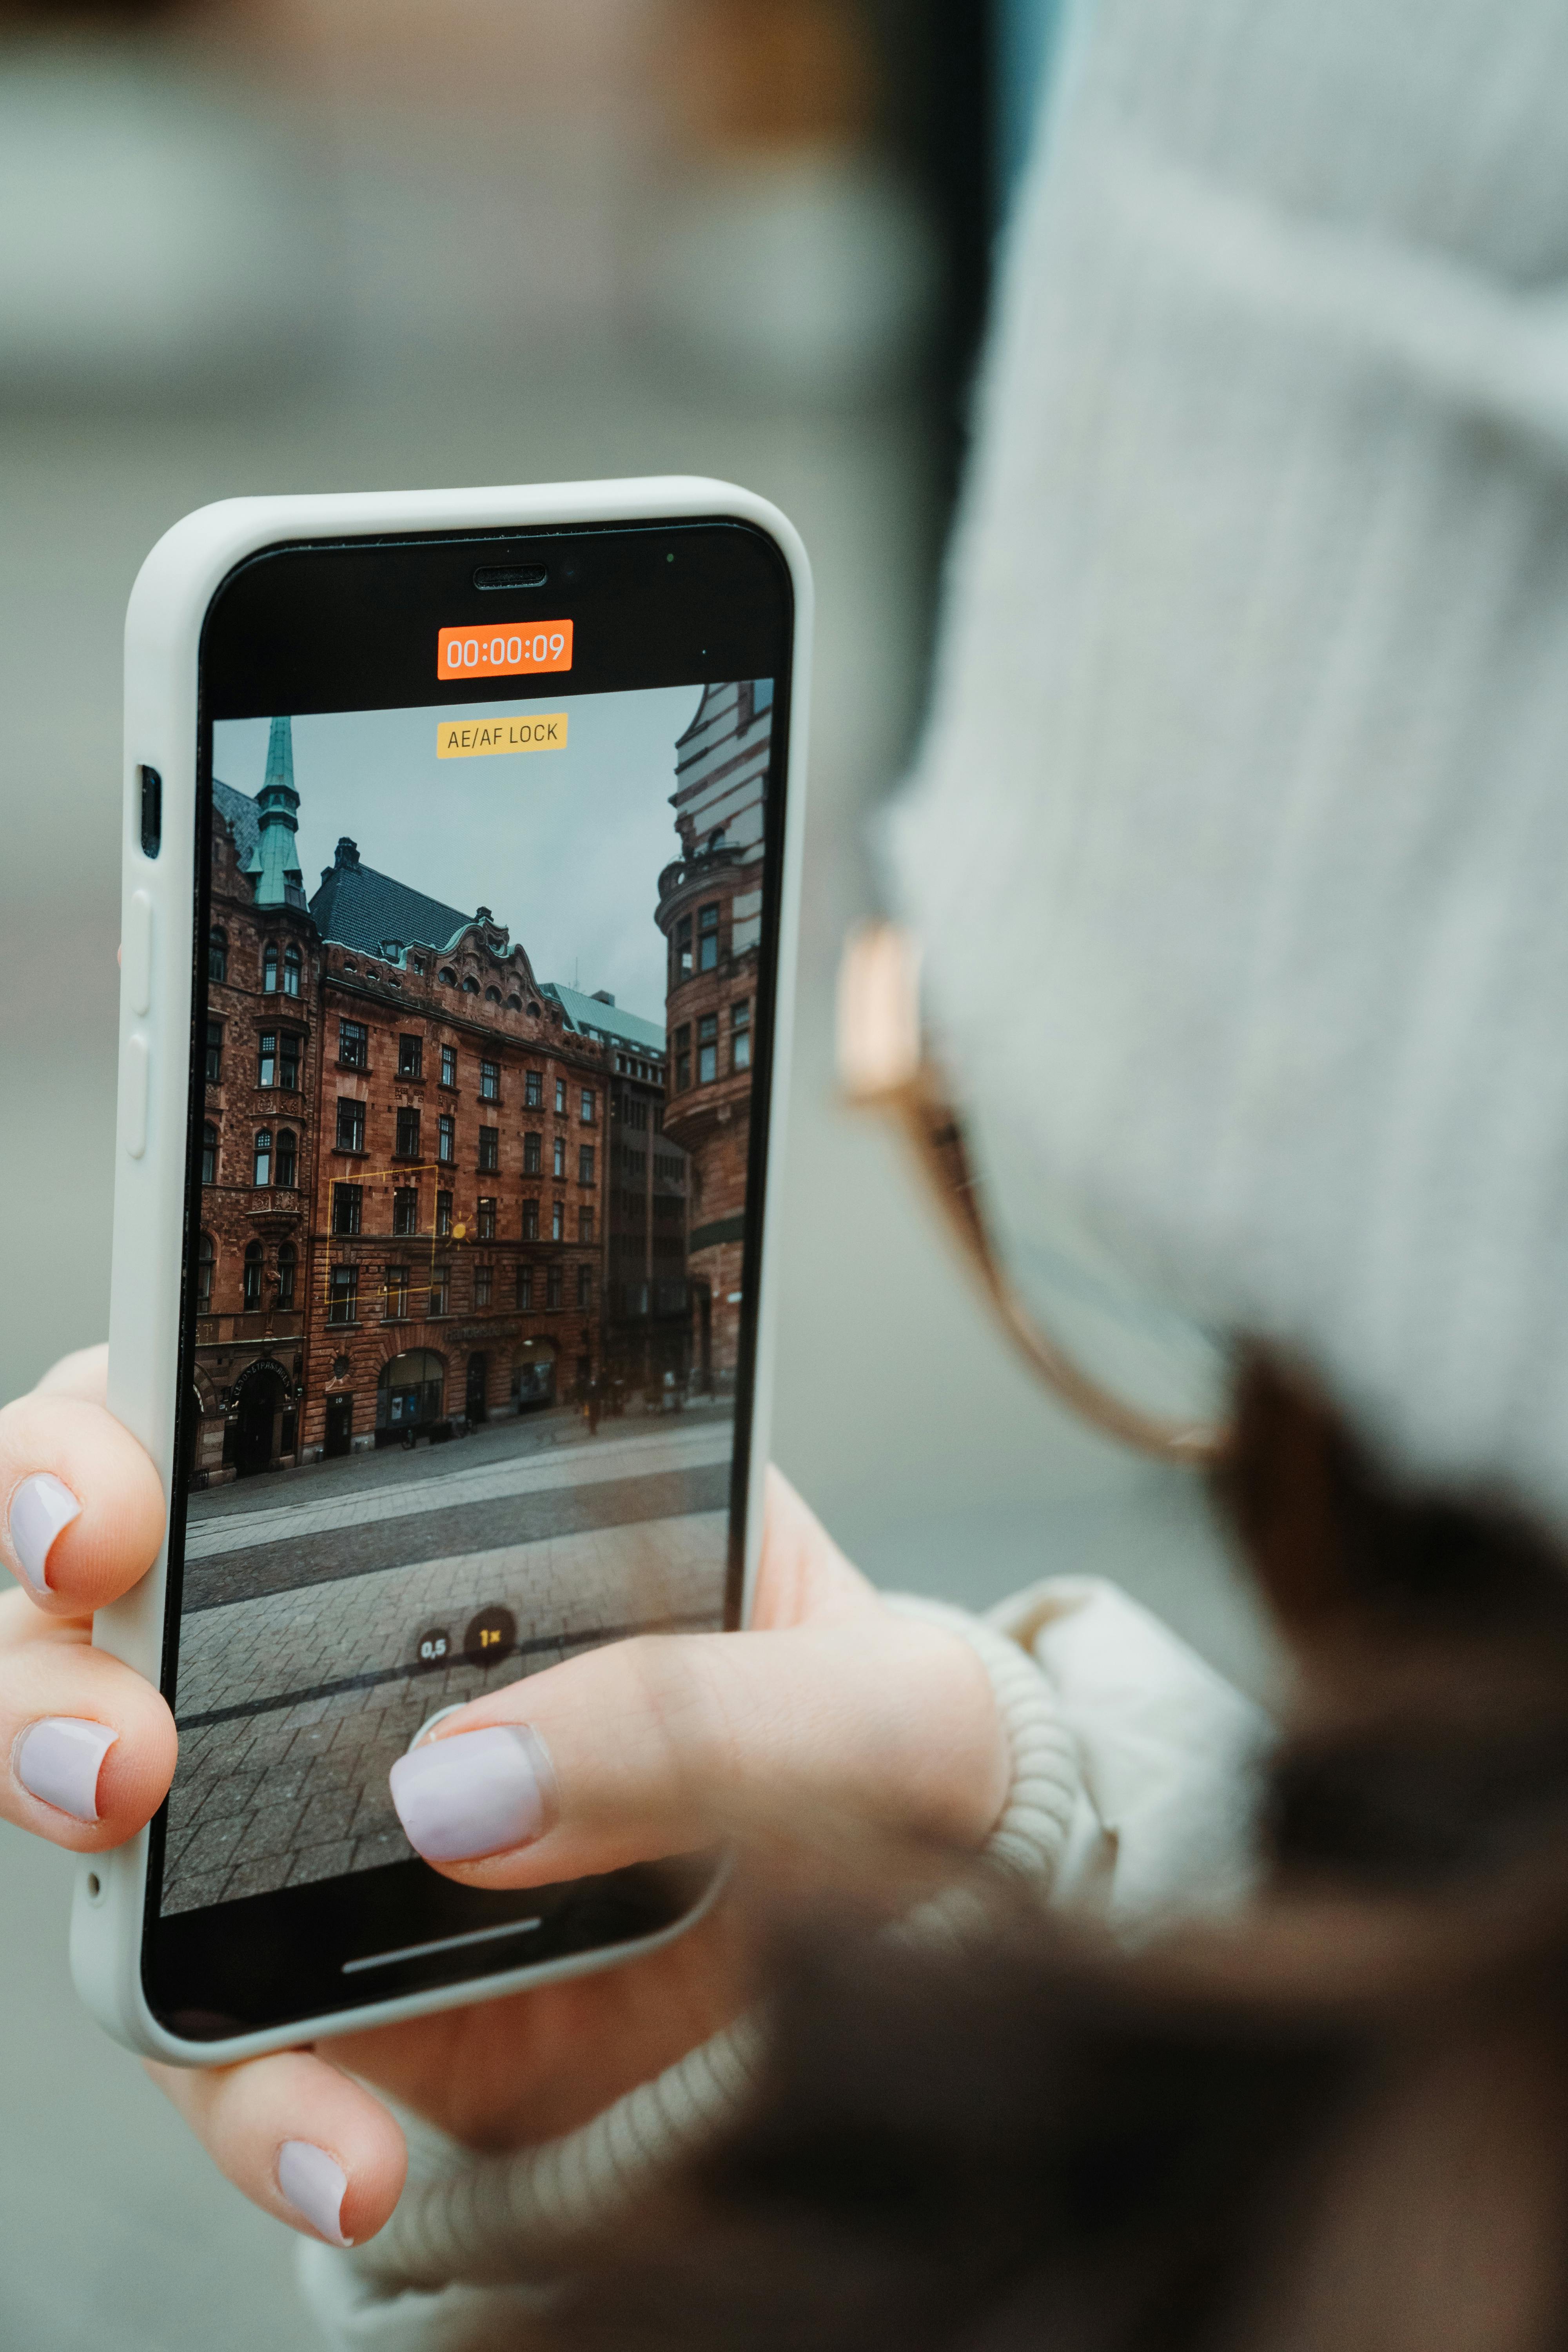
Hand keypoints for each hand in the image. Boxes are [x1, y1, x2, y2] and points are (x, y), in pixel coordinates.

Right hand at [0, 1347, 1007, 2248]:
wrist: (919, 1973)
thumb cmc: (892, 1774)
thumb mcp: (875, 1710)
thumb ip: (710, 1712)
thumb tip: (468, 1787)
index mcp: (468, 1508)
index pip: (235, 1419)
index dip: (117, 1437)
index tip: (112, 1501)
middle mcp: (348, 1645)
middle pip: (98, 1603)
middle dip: (45, 1648)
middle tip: (109, 1733)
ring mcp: (314, 1822)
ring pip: (98, 1815)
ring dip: (64, 1830)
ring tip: (134, 1856)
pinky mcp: (332, 1996)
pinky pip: (224, 2050)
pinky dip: (260, 2107)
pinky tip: (348, 2155)